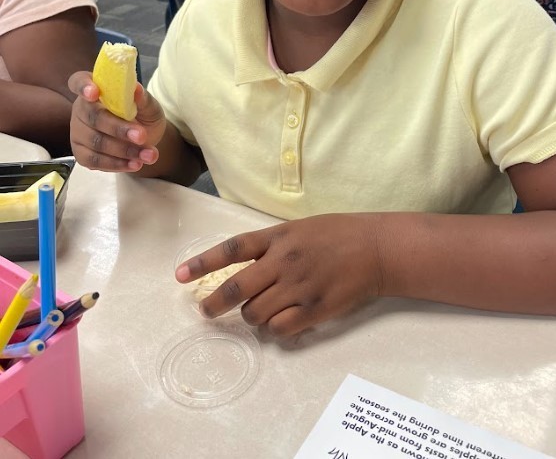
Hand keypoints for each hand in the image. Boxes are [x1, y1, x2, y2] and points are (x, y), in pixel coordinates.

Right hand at [68, 71, 166, 171]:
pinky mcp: (81, 153)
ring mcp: (78, 132)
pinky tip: (135, 164)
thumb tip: (136, 90)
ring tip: (149, 155)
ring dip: (124, 150)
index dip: (83, 86)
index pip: (78, 81)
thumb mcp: (149, 107)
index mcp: (95, 88)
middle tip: (142, 136)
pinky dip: (116, 164)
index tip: (94, 92)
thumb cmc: (142, 116)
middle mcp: (81, 108)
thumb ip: (142, 99)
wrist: (144, 141)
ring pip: (96, 142)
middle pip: (93, 117)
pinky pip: (95, 160)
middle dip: (118, 128)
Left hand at [175, 214, 386, 336]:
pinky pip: (279, 329)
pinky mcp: (314, 309)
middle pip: (236, 288)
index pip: (232, 249)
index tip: (178, 276)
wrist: (375, 248)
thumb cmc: (337, 234)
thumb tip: (243, 268)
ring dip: (252, 317)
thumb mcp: (299, 229)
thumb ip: (271, 245)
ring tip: (262, 311)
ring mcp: (298, 287)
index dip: (202, 263)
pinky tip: (282, 322)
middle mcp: (283, 261)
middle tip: (206, 311)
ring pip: (256, 313)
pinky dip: (275, 329)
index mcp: (278, 237)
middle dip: (214, 304)